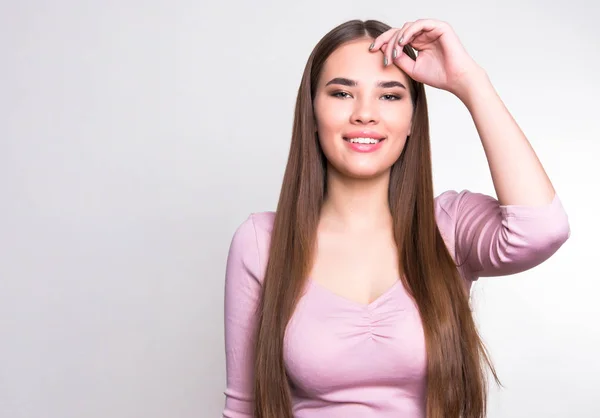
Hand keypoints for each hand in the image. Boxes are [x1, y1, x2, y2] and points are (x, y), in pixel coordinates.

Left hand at [370, 19, 484, 97]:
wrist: (456, 80)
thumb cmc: (439, 76)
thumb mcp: (412, 69)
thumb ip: (400, 59)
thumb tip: (387, 51)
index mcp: (418, 43)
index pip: (397, 38)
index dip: (383, 42)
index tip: (371, 50)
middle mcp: (424, 34)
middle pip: (399, 30)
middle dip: (385, 39)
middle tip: (376, 49)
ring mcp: (432, 29)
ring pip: (407, 27)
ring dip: (396, 39)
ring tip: (394, 52)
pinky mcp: (440, 27)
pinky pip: (420, 24)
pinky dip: (409, 32)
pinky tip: (402, 43)